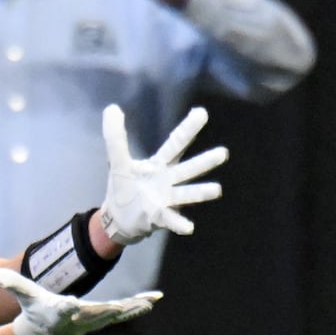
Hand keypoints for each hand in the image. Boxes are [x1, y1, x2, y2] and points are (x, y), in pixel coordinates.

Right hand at [0, 268, 160, 334]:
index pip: (63, 310)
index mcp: (59, 314)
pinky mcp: (103, 318)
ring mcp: (94, 320)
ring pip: (116, 313)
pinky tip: (152, 300)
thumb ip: (12, 284)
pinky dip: (136, 306)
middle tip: (127, 304)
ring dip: (133, 307)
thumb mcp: (23, 296)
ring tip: (152, 300)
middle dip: (113, 309)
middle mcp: (80, 320)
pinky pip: (123, 312)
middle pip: (97, 314)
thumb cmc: (34, 311)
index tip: (73, 304)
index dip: (67, 308)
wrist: (43, 334)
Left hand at [98, 104, 227, 245]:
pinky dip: (180, 223)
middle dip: (204, 161)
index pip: (176, 144)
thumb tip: (112, 107)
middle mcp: (168, 181)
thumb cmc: (125, 186)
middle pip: (188, 169)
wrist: (119, 218)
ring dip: (200, 192)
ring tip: (216, 190)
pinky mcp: (159, 217)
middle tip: (223, 153)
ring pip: (186, 194)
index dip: (187, 128)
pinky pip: (171, 220)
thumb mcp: (116, 160)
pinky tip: (189, 227)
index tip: (202, 112)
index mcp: (159, 164)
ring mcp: (167, 199)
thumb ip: (115, 137)